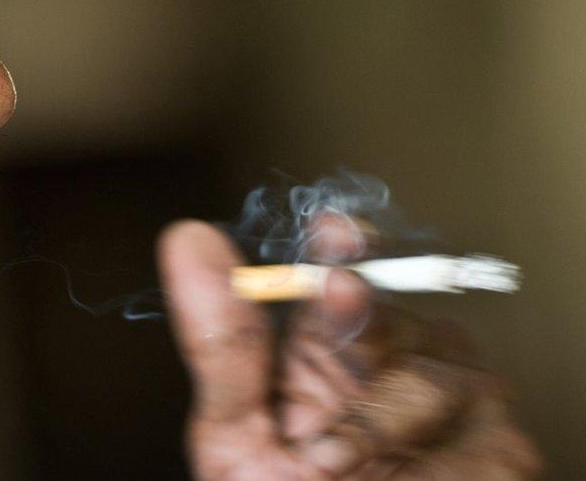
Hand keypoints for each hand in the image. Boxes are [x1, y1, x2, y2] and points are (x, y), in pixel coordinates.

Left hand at [157, 220, 539, 479]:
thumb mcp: (236, 434)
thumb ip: (224, 344)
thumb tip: (187, 239)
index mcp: (330, 346)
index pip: (345, 271)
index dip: (343, 249)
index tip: (333, 232)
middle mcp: (398, 361)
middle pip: (397, 316)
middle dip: (361, 327)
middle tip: (334, 320)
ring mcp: (456, 404)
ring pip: (434, 379)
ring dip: (373, 424)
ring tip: (328, 458)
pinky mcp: (500, 455)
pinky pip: (476, 439)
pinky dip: (423, 465)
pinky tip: (392, 477)